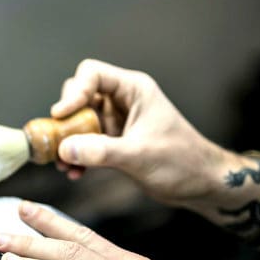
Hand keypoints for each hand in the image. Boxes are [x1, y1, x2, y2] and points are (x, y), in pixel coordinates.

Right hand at [51, 59, 251, 211]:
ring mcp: (116, 121)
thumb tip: (65, 148)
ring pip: (78, 121)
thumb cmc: (182, 161)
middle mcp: (122, 101)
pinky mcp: (113, 141)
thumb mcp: (139, 155)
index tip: (60, 115)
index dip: (73, 92)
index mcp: (133, 90)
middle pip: (79, 96)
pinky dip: (77, 156)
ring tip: (63, 163)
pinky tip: (75, 173)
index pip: (92, 74)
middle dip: (66, 120)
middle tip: (59, 140)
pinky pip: (85, 142)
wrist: (200, 184)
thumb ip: (101, 151)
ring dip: (67, 141)